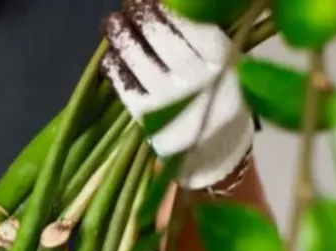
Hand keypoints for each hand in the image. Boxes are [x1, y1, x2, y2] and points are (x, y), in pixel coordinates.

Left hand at [103, 0, 253, 189]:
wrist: (218, 152)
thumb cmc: (220, 99)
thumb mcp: (225, 64)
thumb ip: (200, 39)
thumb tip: (163, 8)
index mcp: (221, 57)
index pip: (185, 21)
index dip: (161, 5)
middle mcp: (196, 76)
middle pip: (158, 34)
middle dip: (138, 15)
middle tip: (126, 5)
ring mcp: (171, 99)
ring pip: (137, 57)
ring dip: (120, 36)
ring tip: (113, 24)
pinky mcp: (150, 119)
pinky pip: (125, 86)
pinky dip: (114, 68)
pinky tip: (110, 58)